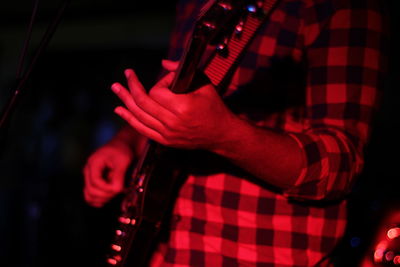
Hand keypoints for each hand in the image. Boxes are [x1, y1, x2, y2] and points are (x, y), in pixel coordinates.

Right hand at [83, 139, 132, 206]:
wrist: (121, 146)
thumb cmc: (121, 151)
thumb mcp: (123, 160)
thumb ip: (119, 176)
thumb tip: (116, 190)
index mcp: (94, 163)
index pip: (95, 181)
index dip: (106, 188)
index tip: (118, 188)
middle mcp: (89, 171)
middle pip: (91, 190)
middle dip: (106, 194)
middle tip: (118, 191)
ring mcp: (90, 177)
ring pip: (89, 195)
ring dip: (102, 199)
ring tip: (114, 195)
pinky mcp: (93, 182)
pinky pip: (91, 195)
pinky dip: (99, 200)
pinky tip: (108, 198)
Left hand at [110, 61, 236, 150]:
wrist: (221, 134)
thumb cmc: (214, 107)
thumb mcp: (203, 84)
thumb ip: (182, 72)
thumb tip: (162, 63)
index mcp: (183, 107)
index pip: (157, 92)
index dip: (160, 83)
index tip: (169, 81)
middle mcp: (172, 122)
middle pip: (143, 102)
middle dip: (132, 86)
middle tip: (127, 74)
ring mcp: (167, 134)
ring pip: (139, 115)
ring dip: (125, 100)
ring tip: (115, 88)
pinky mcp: (165, 141)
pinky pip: (142, 129)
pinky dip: (129, 118)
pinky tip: (119, 109)